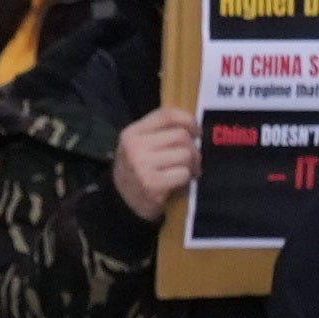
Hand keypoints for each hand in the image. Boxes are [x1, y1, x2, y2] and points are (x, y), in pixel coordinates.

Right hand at [108, 108, 201, 224]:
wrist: (122, 203)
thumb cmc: (137, 171)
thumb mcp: (140, 146)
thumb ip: (161, 133)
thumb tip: (194, 128)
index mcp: (132, 133)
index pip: (167, 114)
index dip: (188, 120)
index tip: (196, 132)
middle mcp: (135, 146)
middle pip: (181, 136)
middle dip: (193, 149)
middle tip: (192, 161)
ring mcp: (142, 165)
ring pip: (185, 154)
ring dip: (191, 166)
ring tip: (184, 173)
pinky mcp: (152, 183)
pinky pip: (184, 174)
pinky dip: (186, 180)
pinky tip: (177, 184)